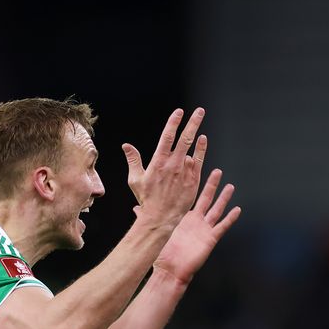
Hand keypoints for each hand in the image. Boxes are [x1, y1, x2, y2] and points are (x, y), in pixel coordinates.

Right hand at [121, 107, 207, 228]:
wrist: (161, 217)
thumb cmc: (147, 199)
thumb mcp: (135, 180)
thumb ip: (133, 160)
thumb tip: (126, 146)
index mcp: (158, 162)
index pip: (167, 137)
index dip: (174, 122)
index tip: (179, 112)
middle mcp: (173, 164)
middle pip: (185, 138)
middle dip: (192, 122)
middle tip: (199, 111)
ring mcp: (185, 172)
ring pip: (193, 147)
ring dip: (197, 133)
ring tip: (200, 118)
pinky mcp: (193, 180)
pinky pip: (199, 161)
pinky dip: (201, 149)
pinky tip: (202, 140)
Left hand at [153, 168, 240, 284]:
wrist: (170, 270)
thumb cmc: (163, 253)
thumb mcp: (156, 231)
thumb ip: (149, 218)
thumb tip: (136, 208)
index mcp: (183, 217)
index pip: (190, 196)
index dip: (193, 183)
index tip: (196, 169)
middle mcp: (195, 221)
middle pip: (206, 198)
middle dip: (212, 185)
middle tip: (217, 171)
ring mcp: (204, 229)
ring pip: (217, 209)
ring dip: (224, 198)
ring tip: (230, 186)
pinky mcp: (210, 238)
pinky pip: (222, 226)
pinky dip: (230, 218)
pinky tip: (237, 210)